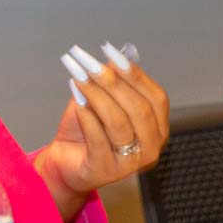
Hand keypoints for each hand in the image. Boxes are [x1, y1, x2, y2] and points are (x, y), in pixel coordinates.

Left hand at [35, 42, 169, 222]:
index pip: (156, 98)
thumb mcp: (100, 101)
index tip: (110, 51)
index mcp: (157, 128)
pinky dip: (88, 117)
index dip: (134, 74)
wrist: (65, 161)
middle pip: (138, 109)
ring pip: (118, 123)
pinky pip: (99, 140)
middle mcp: (150, 148)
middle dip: (112, 82)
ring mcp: (130, 163)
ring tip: (78, 76)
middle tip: (89, 62)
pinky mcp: (106, 170)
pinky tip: (77, 102)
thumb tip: (114, 56)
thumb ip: (110, 83)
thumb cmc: (86, 130)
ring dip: (97, 95)